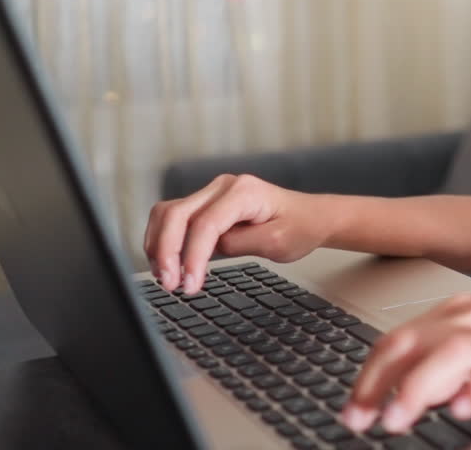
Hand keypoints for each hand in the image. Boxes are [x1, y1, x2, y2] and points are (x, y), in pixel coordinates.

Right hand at [143, 174, 328, 294]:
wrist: (311, 217)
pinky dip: (165, 239)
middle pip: (177, 214)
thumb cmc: (300, 227)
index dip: (192, 257)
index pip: (206, 224)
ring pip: (168, 213)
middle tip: (169, 284)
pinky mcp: (206, 204)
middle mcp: (223, 186)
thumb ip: (239, 244)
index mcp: (244, 192)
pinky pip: (175, 218)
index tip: (189, 286)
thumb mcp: (276, 243)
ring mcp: (212, 192)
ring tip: (166, 277)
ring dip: (159, 245)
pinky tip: (168, 263)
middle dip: (166, 251)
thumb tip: (206, 250)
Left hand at [340, 294, 470, 433]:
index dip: (369, 374)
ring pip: (449, 351)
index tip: (353, 409)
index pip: (399, 338)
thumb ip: (444, 367)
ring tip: (398, 418)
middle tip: (359, 418)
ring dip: (418, 386)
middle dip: (378, 381)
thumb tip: (397, 396)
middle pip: (413, 341)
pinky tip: (463, 410)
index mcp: (461, 315)